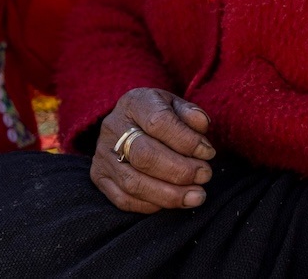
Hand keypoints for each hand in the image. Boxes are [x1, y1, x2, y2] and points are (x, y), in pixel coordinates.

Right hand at [89, 88, 215, 213]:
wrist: (129, 124)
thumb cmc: (158, 115)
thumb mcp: (174, 105)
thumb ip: (189, 113)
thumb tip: (202, 124)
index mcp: (133, 102)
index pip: (158, 122)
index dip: (187, 141)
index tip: (208, 152)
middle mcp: (113, 127)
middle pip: (144, 155)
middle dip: (180, 170)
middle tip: (204, 175)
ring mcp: (103, 154)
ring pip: (134, 182)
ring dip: (170, 194)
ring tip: (196, 196)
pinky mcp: (99, 177)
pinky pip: (124, 200)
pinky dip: (152, 205)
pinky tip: (173, 202)